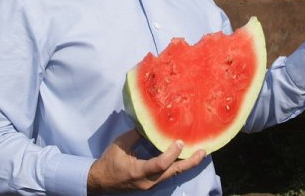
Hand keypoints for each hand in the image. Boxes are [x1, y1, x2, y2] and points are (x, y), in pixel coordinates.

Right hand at [87, 129, 205, 192]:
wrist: (101, 181)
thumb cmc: (109, 161)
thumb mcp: (120, 144)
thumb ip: (137, 134)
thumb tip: (152, 122)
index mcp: (138, 171)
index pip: (160, 165)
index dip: (171, 154)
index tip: (179, 141)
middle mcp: (148, 181)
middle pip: (174, 172)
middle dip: (190, 162)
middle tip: (203, 151)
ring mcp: (151, 184)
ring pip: (173, 174)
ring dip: (187, 164)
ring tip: (200, 152)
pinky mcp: (152, 183)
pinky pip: (169, 174)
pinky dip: (178, 165)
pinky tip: (185, 156)